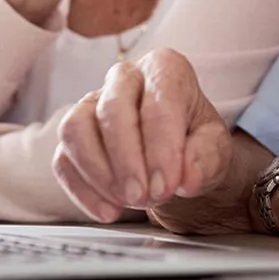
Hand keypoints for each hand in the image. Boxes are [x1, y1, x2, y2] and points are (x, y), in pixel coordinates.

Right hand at [53, 50, 243, 230]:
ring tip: (127, 201)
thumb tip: (188, 177)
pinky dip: (83, 190)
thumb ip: (206, 159)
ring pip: (76, 128)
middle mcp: (124, 78)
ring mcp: (92, 103)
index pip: (158, 103)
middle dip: (126, 159)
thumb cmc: (195, 142)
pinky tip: (109, 210)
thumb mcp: (215, 148)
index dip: (161, 149)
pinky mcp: (72, 134)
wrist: (177, 154)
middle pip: (111, 109)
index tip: (168, 186)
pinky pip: (63, 159)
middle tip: (144, 197)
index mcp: (165, 69)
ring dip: (99, 172)